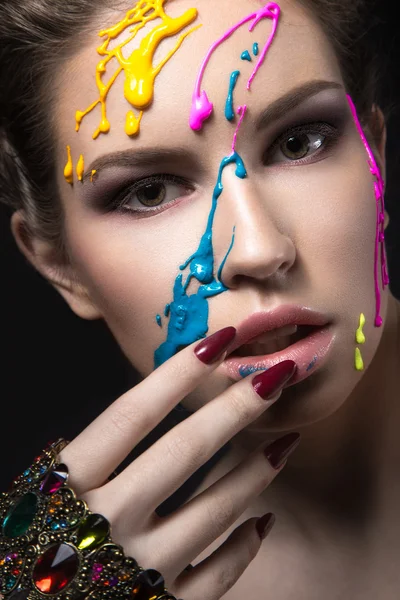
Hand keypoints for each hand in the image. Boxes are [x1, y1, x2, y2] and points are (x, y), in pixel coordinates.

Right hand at [59, 326, 299, 599]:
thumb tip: (145, 417)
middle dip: (236, 407)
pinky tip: (263, 519)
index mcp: (69, 485)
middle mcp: (106, 523)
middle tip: (277, 374)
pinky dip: (245, 546)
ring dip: (256, 470)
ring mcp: (138, 570)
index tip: (219, 341)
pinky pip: (218, 575)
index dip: (178, 374)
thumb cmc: (26, 552)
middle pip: (184, 451)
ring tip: (285, 439)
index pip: (133, 415)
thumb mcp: (37, 492)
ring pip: (214, 509)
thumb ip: (84, 460)